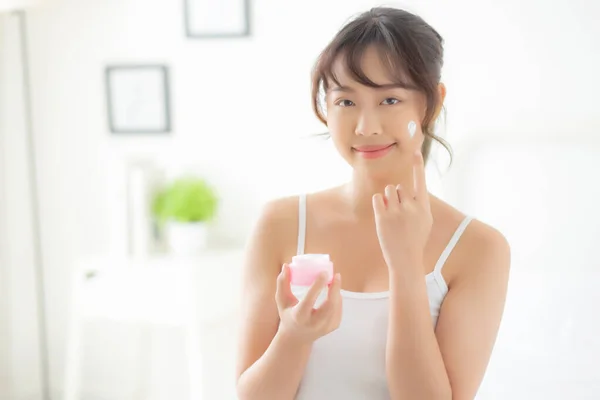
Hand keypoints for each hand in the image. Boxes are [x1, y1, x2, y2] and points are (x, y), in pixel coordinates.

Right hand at [275, 264, 341, 343]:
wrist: (296, 338)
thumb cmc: (288, 314)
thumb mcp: (282, 300)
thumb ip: (282, 283)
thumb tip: (286, 266)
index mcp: (299, 316)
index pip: (309, 300)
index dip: (318, 286)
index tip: (324, 273)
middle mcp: (313, 324)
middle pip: (329, 305)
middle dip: (335, 289)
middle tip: (336, 275)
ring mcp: (325, 327)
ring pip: (336, 306)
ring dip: (336, 292)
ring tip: (334, 280)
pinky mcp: (332, 327)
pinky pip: (338, 309)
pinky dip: (337, 299)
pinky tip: (334, 292)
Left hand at [372, 150, 432, 270]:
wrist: (405, 259)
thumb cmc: (416, 239)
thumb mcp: (425, 221)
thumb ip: (419, 204)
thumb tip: (412, 189)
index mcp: (423, 207)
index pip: (420, 182)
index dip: (418, 165)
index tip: (415, 151)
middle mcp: (411, 207)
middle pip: (399, 187)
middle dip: (397, 196)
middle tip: (399, 214)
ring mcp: (396, 212)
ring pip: (388, 191)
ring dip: (388, 199)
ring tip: (391, 214)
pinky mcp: (382, 217)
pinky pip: (377, 198)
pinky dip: (378, 204)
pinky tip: (382, 215)